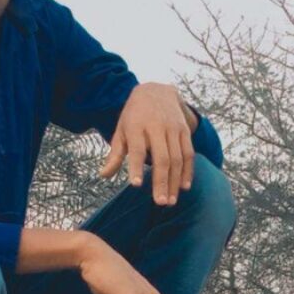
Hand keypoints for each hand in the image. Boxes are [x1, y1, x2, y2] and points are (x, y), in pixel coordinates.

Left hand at [99, 83, 195, 206]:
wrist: (156, 90)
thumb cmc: (134, 116)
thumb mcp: (121, 130)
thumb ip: (115, 154)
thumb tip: (104, 176)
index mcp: (136, 127)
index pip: (137, 149)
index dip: (136, 167)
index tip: (136, 185)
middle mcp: (156, 127)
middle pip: (161, 158)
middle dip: (161, 182)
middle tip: (159, 203)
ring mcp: (173, 129)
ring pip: (177, 158)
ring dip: (175, 181)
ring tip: (170, 201)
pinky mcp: (185, 130)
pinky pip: (189, 153)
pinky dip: (188, 171)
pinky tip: (184, 187)